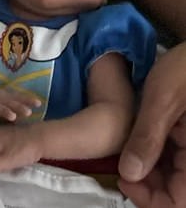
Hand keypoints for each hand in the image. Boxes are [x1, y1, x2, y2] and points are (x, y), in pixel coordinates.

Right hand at [0, 73, 40, 125]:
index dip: (28, 100)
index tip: (38, 103)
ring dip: (3, 111)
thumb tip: (32, 111)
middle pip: (9, 103)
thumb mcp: (2, 97)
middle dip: (18, 107)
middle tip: (28, 112)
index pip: (18, 98)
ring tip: (12, 117)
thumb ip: (15, 103)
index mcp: (4, 98)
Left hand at [118, 42, 185, 206]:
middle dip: (148, 184)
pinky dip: (155, 155)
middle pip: (176, 190)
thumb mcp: (162, 100)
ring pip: (174, 176)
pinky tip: (136, 141)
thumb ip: (147, 138)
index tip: (124, 179)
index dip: (152, 199)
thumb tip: (128, 174)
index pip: (180, 201)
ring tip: (124, 151)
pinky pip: (175, 159)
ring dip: (150, 171)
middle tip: (118, 164)